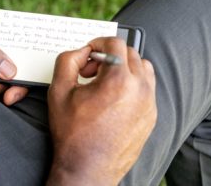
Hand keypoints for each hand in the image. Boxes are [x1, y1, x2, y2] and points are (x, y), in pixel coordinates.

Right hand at [47, 37, 156, 185]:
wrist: (88, 168)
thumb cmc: (72, 132)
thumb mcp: (59, 91)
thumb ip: (67, 60)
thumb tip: (82, 51)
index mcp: (118, 80)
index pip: (116, 42)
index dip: (98, 43)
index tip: (89, 54)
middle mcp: (140, 89)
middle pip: (131, 53)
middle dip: (110, 55)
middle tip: (92, 71)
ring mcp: (149, 104)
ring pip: (144, 68)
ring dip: (125, 67)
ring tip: (106, 83)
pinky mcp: (151, 116)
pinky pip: (147, 88)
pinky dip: (133, 84)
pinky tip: (115, 98)